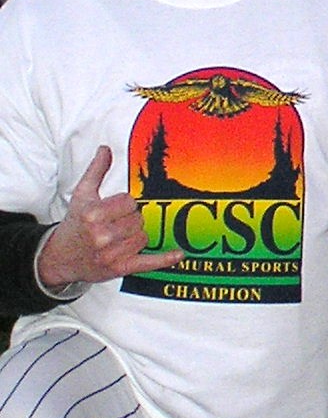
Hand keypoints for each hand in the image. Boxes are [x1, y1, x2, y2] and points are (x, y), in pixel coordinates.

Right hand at [36, 148, 179, 288]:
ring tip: (117, 238)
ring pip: (143, 237)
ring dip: (135, 236)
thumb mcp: (81, 196)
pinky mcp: (119, 268)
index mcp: (93, 214)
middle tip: (114, 225)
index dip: (124, 205)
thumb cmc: (74, 224)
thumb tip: (105, 149)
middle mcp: (101, 235)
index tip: (114, 210)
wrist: (59, 258)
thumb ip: (96, 171)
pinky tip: (178, 254)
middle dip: (129, 220)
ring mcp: (110, 254)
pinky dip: (163, 259)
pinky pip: (147, 263)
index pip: (130, 202)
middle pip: (138, 219)